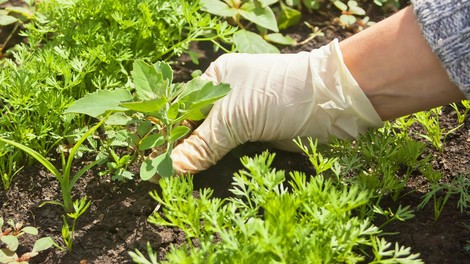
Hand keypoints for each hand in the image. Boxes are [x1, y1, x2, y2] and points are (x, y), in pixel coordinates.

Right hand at [170, 39, 382, 174]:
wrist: (332, 103)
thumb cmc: (280, 95)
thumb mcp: (234, 118)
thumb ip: (201, 146)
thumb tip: (168, 169)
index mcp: (215, 80)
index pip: (182, 110)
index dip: (167, 135)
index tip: (151, 161)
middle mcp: (227, 98)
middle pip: (197, 129)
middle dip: (182, 152)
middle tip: (162, 178)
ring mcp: (244, 118)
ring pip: (214, 144)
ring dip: (200, 163)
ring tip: (177, 185)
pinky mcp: (258, 137)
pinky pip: (232, 154)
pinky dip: (219, 167)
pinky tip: (203, 180)